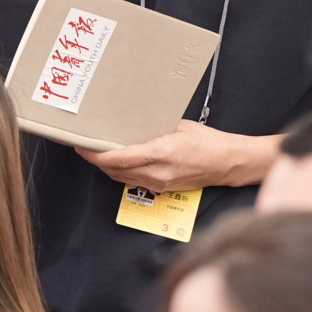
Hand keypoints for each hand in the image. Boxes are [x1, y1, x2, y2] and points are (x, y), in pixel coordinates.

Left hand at [77, 121, 281, 192]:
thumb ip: (153, 126)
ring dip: (108, 167)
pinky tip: (119, 162)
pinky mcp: (163, 189)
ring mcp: (160, 184)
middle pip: (115, 170)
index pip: (118, 158)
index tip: (83, 146)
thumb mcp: (179, 126)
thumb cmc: (208, 142)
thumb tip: (130, 122)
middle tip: (85, 146)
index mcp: (161, 153)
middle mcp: (158, 173)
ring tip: (98, 153)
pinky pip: (135, 181)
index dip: (96, 154)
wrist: (228, 163)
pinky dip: (122, 172)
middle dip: (97, 160)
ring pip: (122, 178)